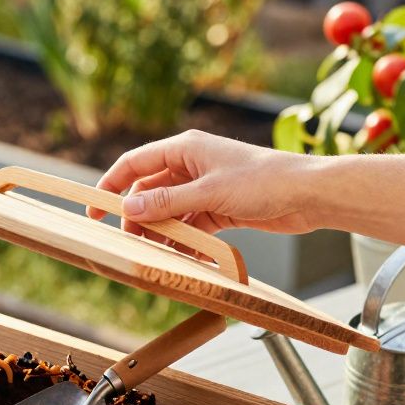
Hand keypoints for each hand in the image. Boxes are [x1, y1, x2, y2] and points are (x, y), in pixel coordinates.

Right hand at [90, 130, 323, 236]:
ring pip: (169, 211)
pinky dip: (184, 240)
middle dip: (137, 216)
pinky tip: (182, 256)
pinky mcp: (219, 208)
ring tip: (157, 252)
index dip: (111, 185)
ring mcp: (205, 187)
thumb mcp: (209, 193)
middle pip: (149, 190)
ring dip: (161, 231)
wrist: (310, 194)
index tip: (94, 211)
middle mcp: (192, 165)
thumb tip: (128, 209)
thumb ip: (167, 202)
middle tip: (129, 241)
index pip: (135, 164)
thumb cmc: (264, 181)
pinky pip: (190, 225)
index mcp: (185, 148)